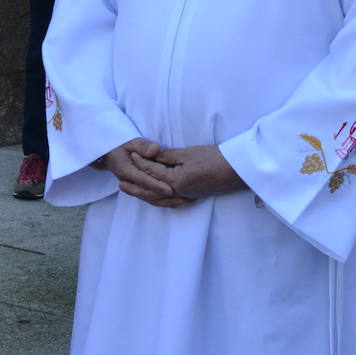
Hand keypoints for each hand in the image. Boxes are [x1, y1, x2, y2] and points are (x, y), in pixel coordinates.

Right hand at [99, 138, 180, 203]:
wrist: (108, 152)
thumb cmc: (120, 145)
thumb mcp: (130, 141)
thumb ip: (143, 145)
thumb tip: (155, 150)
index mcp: (125, 169)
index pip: (143, 180)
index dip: (156, 185)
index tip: (171, 189)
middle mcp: (128, 181)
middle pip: (148, 193)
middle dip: (166, 197)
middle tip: (186, 198)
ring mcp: (132, 187)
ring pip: (150, 198)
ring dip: (168, 201)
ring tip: (187, 200)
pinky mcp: (136, 188)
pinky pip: (150, 197)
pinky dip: (163, 200)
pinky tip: (178, 200)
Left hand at [129, 144, 247, 205]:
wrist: (236, 171)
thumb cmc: (213, 159)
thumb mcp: (187, 154)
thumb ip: (166, 156)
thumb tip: (150, 155)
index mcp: (175, 181)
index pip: (151, 171)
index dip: (140, 161)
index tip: (130, 153)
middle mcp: (177, 192)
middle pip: (150, 190)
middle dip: (134, 186)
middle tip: (120, 181)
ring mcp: (184, 196)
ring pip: (158, 198)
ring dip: (143, 194)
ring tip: (130, 190)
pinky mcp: (190, 196)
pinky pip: (168, 201)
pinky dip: (157, 199)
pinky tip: (154, 196)